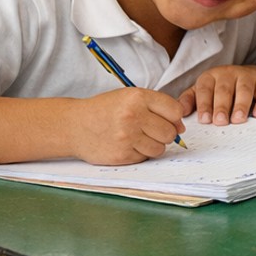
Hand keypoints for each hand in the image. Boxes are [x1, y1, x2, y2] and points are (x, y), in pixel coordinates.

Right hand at [69, 88, 185, 165]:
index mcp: (137, 97)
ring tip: (138, 137)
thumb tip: (181, 127)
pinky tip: (128, 144)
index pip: (174, 110)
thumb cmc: (105, 109)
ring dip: (154, 144)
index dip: (174, 117)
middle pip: (170, 132)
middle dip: (165, 133)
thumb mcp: (129, 97)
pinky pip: (145, 157)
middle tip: (150, 129)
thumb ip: (157, 106)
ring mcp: (127, 137)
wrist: (74, 125)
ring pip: (160, 148)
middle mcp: (133, 116)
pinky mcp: (121, 155)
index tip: (167, 119)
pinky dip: (141, 153)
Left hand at [179, 65, 255, 124]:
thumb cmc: (222, 88)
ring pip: (244, 89)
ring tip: (238, 119)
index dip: (204, 104)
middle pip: (224, 89)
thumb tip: (180, 112)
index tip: (204, 120)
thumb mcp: (204, 91)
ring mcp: (247, 76)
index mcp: (210, 76)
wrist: (252, 75)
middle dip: (221, 106)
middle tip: (220, 121)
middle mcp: (228, 73)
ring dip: (241, 105)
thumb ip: (191, 100)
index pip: (205, 89)